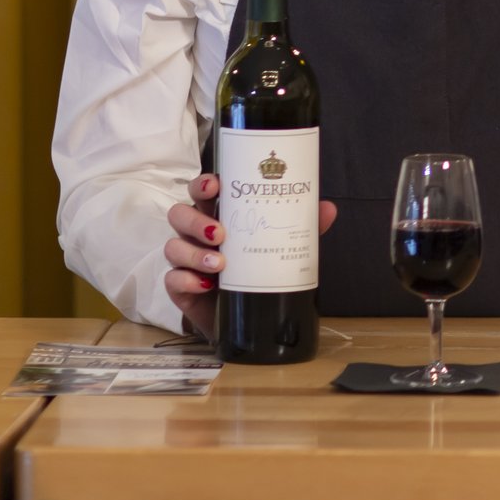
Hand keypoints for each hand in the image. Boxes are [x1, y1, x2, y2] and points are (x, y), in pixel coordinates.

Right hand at [164, 172, 337, 338]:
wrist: (252, 315)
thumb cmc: (261, 268)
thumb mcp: (284, 245)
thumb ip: (303, 227)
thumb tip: (327, 208)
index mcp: (219, 214)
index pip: (202, 191)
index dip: (202, 184)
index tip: (215, 185)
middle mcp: (197, 233)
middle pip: (179, 214)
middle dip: (195, 220)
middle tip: (220, 233)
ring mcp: (186, 260)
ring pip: (173, 246)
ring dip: (194, 253)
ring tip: (221, 264)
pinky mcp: (180, 288)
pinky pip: (171, 279)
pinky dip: (186, 279)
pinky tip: (206, 285)